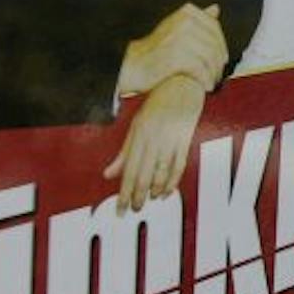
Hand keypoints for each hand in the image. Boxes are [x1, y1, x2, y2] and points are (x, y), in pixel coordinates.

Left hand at [103, 72, 204, 212]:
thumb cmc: (157, 104)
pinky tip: (166, 192)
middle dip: (137, 195)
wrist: (182, 83)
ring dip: (154, 190)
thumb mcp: (136, 125)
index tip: (120, 210)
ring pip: (161, 171)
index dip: (123, 193)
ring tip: (148, 202)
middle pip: (143, 174)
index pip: (128, 170)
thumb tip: (108, 175)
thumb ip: (124, 152)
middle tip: (133, 210)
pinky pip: (179, 165)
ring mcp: (171, 138)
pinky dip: (172, 181)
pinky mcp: (185, 138)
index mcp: (138, 134)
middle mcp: (153, 137)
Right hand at [118, 3, 226, 98]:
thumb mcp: (177, 28)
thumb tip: (216, 8)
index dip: (221, 45)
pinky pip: (200, 68)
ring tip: (213, 82)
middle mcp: (184, 22)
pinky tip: (206, 86)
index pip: (213, 27)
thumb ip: (197, 19)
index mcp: (186, 13)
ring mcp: (179, 38)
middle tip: (219, 76)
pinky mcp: (175, 55)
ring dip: (214, 73)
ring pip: (209, 57)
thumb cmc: (158, 49)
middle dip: (218, 62)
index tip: (222, 59)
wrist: (134, 65)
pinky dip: (206, 79)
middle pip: (213, 43)